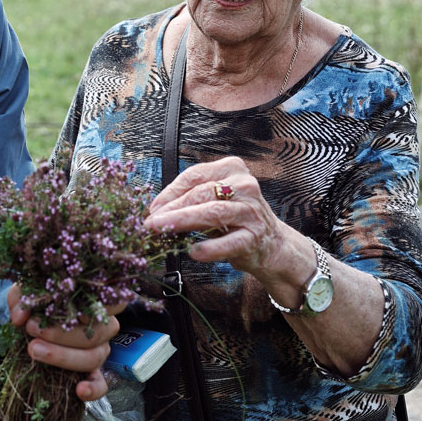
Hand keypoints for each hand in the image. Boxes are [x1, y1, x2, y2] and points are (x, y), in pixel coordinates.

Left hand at [7, 283, 122, 401]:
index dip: (96, 307)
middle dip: (61, 334)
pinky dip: (92, 390)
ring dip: (64, 356)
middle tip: (32, 329)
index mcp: (95, 304)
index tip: (68, 308)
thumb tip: (20, 317)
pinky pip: (100, 385)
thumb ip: (22, 298)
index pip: (113, 302)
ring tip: (34, 350)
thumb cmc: (37, 305)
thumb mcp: (27, 294)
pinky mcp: (93, 375)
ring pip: (93, 358)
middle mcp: (103, 329)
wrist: (34, 328)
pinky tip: (79, 390)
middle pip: (95, 333)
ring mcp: (100, 352)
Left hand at [146, 157, 284, 276]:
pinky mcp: (254, 237)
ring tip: (162, 231)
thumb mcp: (215, 198)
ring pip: (212, 213)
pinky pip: (229, 242)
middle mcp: (244, 185)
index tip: (152, 207)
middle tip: (151, 222)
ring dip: (182, 222)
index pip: (194, 175)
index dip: (170, 191)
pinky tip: (194, 252)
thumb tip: (155, 209)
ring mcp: (251, 211)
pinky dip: (210, 248)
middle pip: (201, 193)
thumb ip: (191, 197)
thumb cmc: (234, 217)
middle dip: (172, 209)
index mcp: (232, 168)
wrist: (270, 242)